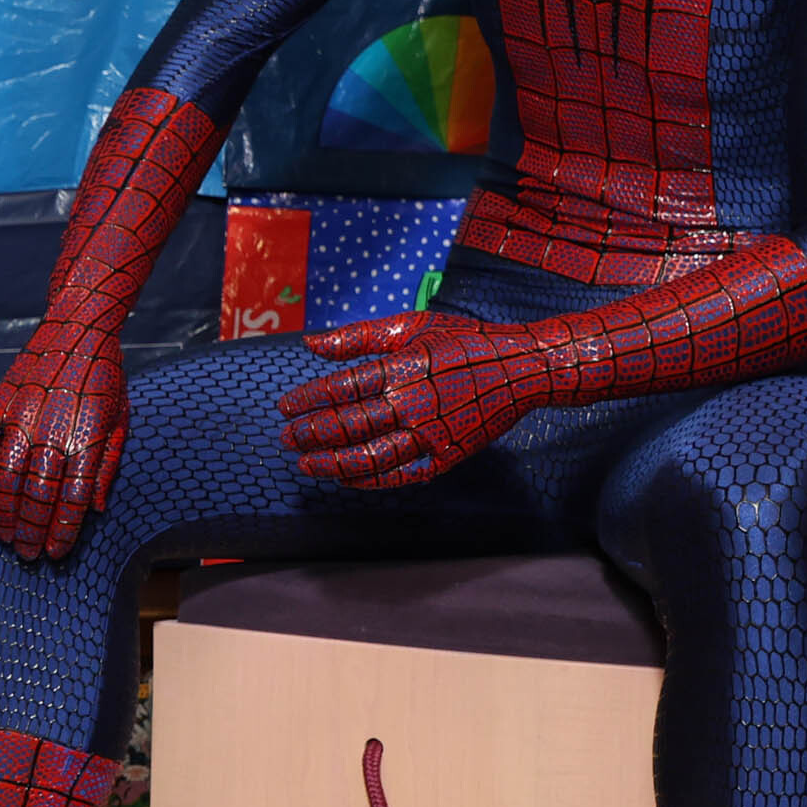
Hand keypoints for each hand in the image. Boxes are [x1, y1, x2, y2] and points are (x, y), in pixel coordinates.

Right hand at [0, 318, 127, 564]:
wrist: (79, 325)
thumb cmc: (105, 377)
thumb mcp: (122, 419)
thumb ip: (109, 464)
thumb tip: (97, 509)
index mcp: (88, 437)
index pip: (73, 498)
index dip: (62, 530)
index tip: (56, 552)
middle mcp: (53, 430)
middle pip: (37, 494)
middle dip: (32, 530)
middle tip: (29, 554)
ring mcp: (22, 418)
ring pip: (6, 479)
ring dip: (5, 514)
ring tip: (8, 538)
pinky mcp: (0, 406)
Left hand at [280, 312, 548, 488]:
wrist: (522, 368)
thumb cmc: (464, 341)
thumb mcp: (412, 326)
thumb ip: (358, 336)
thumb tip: (310, 344)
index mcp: (402, 369)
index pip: (341, 389)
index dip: (307, 400)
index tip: (284, 408)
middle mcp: (413, 404)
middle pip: (349, 426)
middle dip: (310, 434)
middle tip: (285, 437)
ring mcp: (431, 435)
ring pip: (370, 458)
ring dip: (332, 463)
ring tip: (305, 463)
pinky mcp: (446, 457)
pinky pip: (400, 475)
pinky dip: (369, 480)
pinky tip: (345, 477)